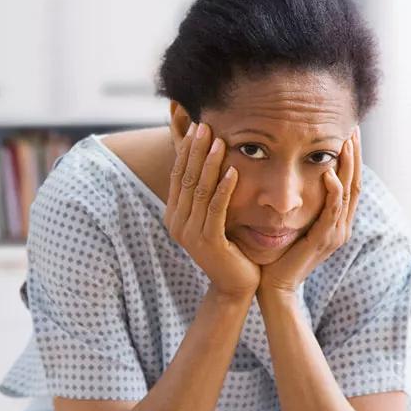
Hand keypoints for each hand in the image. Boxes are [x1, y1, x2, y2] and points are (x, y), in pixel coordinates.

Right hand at [164, 122, 260, 300]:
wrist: (235, 286)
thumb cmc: (229, 249)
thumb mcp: (213, 218)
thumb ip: (207, 195)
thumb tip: (208, 162)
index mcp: (175, 215)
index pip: (179, 175)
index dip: (187, 150)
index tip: (197, 126)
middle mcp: (177, 223)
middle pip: (186, 178)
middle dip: (196, 150)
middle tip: (204, 125)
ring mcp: (190, 234)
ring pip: (200, 190)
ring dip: (210, 164)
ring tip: (219, 141)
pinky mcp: (208, 242)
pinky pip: (216, 209)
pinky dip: (224, 188)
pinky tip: (233, 170)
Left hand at [257, 125, 361, 297]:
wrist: (273, 286)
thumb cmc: (277, 254)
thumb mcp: (292, 223)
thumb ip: (298, 203)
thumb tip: (291, 175)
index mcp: (335, 221)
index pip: (349, 181)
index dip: (350, 157)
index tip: (347, 131)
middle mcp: (341, 226)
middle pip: (355, 183)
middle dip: (355, 155)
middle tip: (353, 128)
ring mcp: (335, 234)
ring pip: (348, 193)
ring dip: (348, 166)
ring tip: (346, 142)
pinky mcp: (323, 241)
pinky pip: (332, 213)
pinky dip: (333, 193)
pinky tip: (329, 174)